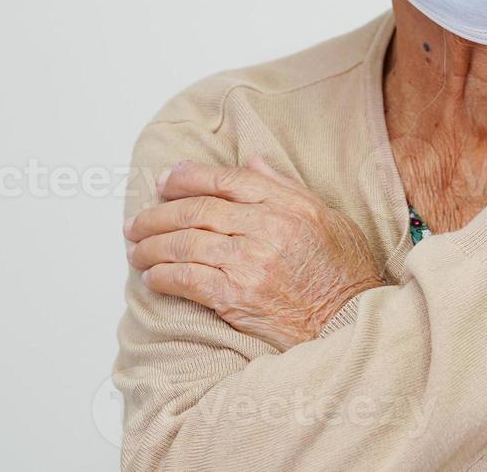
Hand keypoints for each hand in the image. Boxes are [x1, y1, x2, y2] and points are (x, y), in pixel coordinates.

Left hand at [123, 158, 382, 350]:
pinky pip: (188, 280)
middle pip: (198, 210)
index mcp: (288, 206)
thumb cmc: (344, 272)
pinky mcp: (237, 297)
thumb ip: (286, 188)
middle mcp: (266, 229)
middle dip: (159, 213)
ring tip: (136, 249)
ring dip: (153, 246)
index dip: (188, 177)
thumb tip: (252, 161)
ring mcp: (249, 263)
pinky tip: (152, 277)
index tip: (165, 180)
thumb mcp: (328, 217)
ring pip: (186, 244)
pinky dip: (164, 277)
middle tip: (138, 220)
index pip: (227, 180)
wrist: (350, 323)